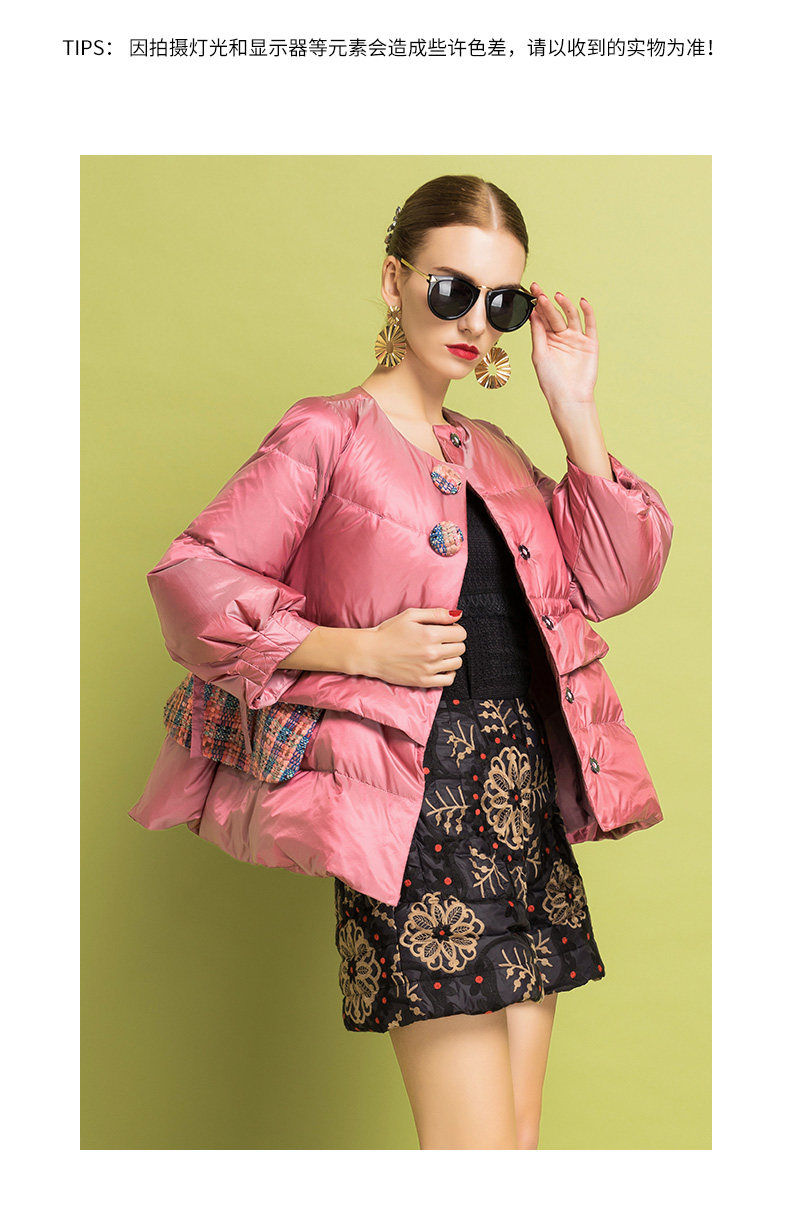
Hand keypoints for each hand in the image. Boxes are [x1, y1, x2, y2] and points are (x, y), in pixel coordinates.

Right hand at [364, 608, 465, 687]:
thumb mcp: (411, 615)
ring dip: (452, 657)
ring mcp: (428, 669)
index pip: (461, 634)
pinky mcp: (423, 681)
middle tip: (442, 640)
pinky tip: (440, 666)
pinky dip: (448, 673)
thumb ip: (436, 614)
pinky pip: (448, 680)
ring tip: (440, 652)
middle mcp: (432, 653)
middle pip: (460, 648)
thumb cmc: (388, 633)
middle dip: (454, 642)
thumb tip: (457, 615)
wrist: (370, 652)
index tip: (448, 629)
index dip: (455, 629)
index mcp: (430, 634)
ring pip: (457, 663)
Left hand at [528, 283, 598, 412]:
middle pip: (555, 315)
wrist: (569, 397)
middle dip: (547, 303)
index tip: (532, 291)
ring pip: (571, 317)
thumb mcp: (539, 354)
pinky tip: (582, 302)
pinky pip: (590, 325)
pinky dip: (588, 313)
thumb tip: (533, 312)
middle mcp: (561, 337)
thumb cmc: (551, 380)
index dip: (538, 305)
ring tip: (557, 296)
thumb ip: (538, 333)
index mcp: (547, 339)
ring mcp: (576, 339)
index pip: (542, 318)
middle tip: (540, 291)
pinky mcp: (590, 344)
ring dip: (565, 305)